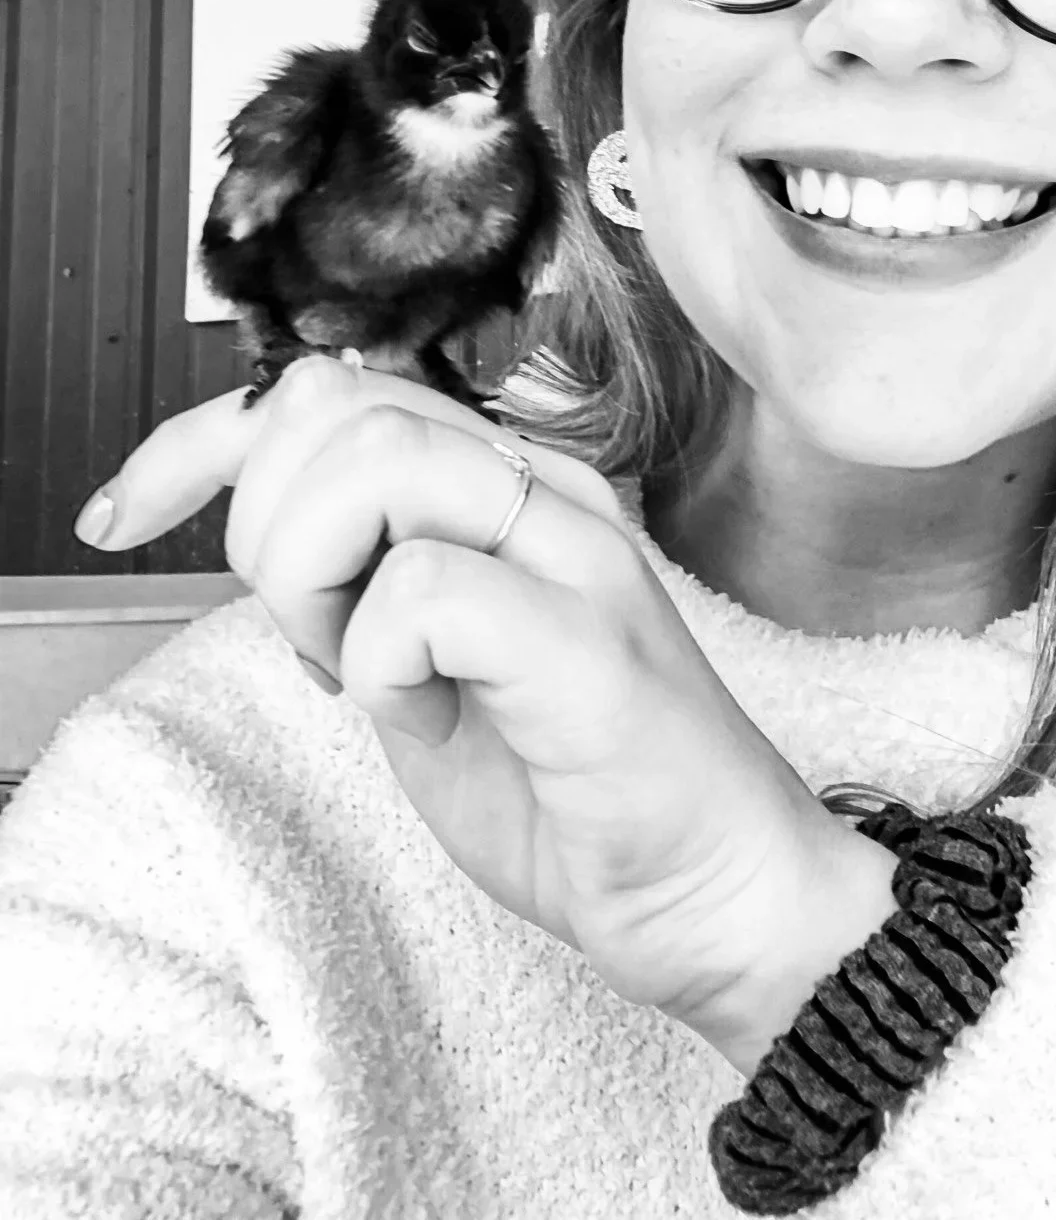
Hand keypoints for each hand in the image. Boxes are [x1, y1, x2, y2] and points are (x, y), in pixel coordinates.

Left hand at [75, 357, 896, 1069]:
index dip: (198, 440)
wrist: (714, 888)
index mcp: (506, 480)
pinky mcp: (589, 639)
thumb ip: (358, 570)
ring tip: (373, 675)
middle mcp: (544, 487)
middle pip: (333, 409)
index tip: (119, 517)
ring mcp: (575, 553)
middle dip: (268, 532)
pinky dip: (383, 672)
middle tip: (319, 642)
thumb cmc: (569, 784)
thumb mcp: (421, 659)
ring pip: (374, 467)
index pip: (326, 387)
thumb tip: (253, 501)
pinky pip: (423, 596)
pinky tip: (435, 721)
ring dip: (322, 587)